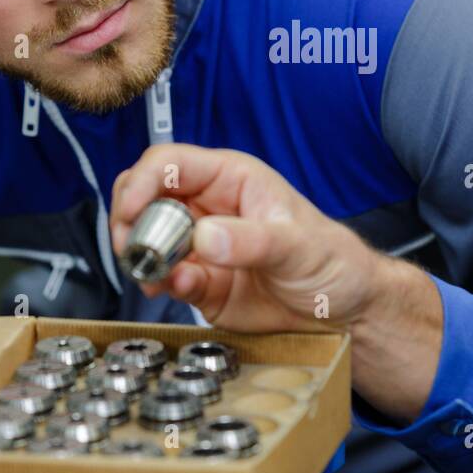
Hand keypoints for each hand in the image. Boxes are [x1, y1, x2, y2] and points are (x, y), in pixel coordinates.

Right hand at [109, 144, 384, 332]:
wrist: (342, 310)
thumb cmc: (331, 260)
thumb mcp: (298, 246)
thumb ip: (253, 241)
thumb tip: (206, 238)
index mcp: (231, 178)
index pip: (170, 163)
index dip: (143, 181)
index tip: (131, 210)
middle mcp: (208, 206)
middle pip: (145, 197)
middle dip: (129, 220)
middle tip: (133, 248)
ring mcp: (199, 245)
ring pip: (146, 239)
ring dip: (140, 256)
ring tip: (154, 276)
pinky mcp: (197, 281)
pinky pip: (163, 277)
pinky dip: (159, 284)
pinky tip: (174, 290)